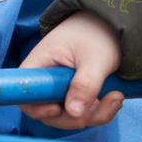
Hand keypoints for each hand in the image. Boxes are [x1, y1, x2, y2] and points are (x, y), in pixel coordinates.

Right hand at [20, 13, 126, 129]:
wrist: (113, 25)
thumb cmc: (98, 34)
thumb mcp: (94, 58)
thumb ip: (85, 84)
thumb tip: (74, 113)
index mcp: (40, 66)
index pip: (26, 94)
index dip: (37, 108)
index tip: (58, 108)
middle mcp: (47, 81)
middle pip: (49, 112)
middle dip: (75, 117)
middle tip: (98, 104)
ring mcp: (62, 89)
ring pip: (70, 116)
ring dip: (94, 114)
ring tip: (115, 97)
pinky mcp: (78, 94)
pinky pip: (84, 112)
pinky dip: (101, 111)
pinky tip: (116, 97)